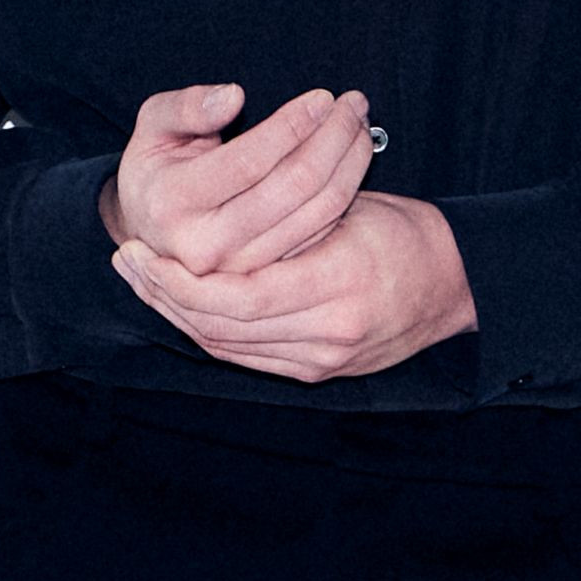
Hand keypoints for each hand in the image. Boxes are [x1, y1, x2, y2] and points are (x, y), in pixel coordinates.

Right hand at [100, 83, 374, 276]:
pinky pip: (322, 233)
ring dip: (349, 162)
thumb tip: (233, 97)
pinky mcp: (268, 279)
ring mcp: (240, 270)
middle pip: (293, 186)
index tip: (323, 97)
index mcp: (172, 203)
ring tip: (359, 124)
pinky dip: (346, 192)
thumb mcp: (154, 124)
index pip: (249, 161)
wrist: (150, 227)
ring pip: (317, 212)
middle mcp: (206, 246)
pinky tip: (351, 158)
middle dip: (333, 137)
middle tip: (354, 103)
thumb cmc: (157, 165)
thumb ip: (186, 107)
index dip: (292, 125)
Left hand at [112, 190, 477, 383]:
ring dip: (177, 315)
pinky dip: (210, 331)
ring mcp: (324, 361)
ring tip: (143, 279)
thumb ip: (284, 227)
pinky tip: (183, 305)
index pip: (233, 298)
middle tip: (126, 261)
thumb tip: (213, 236)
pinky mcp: (321, 372)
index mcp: (336, 285)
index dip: (176, 280)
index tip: (140, 250)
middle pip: (219, 328)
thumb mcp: (347, 208)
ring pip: (226, 347)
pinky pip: (248, 357)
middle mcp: (328, 334)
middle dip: (163, 296)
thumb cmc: (403, 231)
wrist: (455, 283)